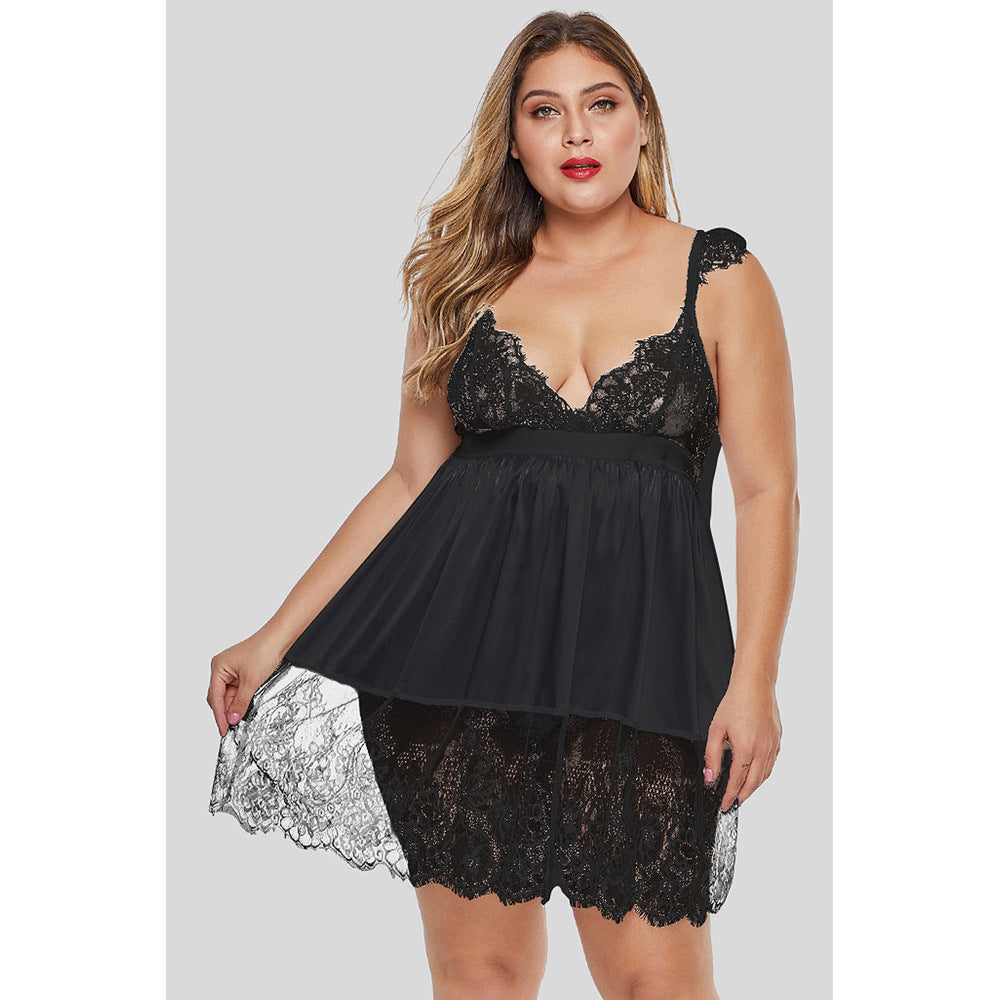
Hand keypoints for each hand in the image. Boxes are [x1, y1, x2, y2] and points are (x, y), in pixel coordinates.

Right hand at [206, 631, 285, 736]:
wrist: (279, 639)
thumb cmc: (263, 651)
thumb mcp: (251, 681)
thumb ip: (240, 702)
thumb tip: (232, 719)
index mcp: (218, 667)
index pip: (215, 696)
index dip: (219, 715)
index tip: (223, 729)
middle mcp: (222, 668)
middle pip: (219, 697)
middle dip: (225, 712)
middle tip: (231, 728)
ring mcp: (231, 671)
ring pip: (228, 695)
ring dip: (233, 707)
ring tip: (239, 721)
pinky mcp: (241, 673)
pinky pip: (237, 691)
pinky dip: (240, 700)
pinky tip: (243, 709)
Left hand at [704, 671, 781, 811]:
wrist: (754, 685)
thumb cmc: (735, 703)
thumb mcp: (716, 730)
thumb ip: (712, 756)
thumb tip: (710, 777)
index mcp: (746, 749)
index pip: (737, 781)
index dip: (730, 796)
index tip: (725, 805)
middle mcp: (763, 750)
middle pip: (754, 783)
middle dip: (743, 796)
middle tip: (734, 803)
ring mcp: (773, 745)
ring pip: (765, 775)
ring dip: (754, 786)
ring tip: (743, 792)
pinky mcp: (778, 740)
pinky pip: (771, 762)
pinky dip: (763, 772)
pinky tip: (755, 772)